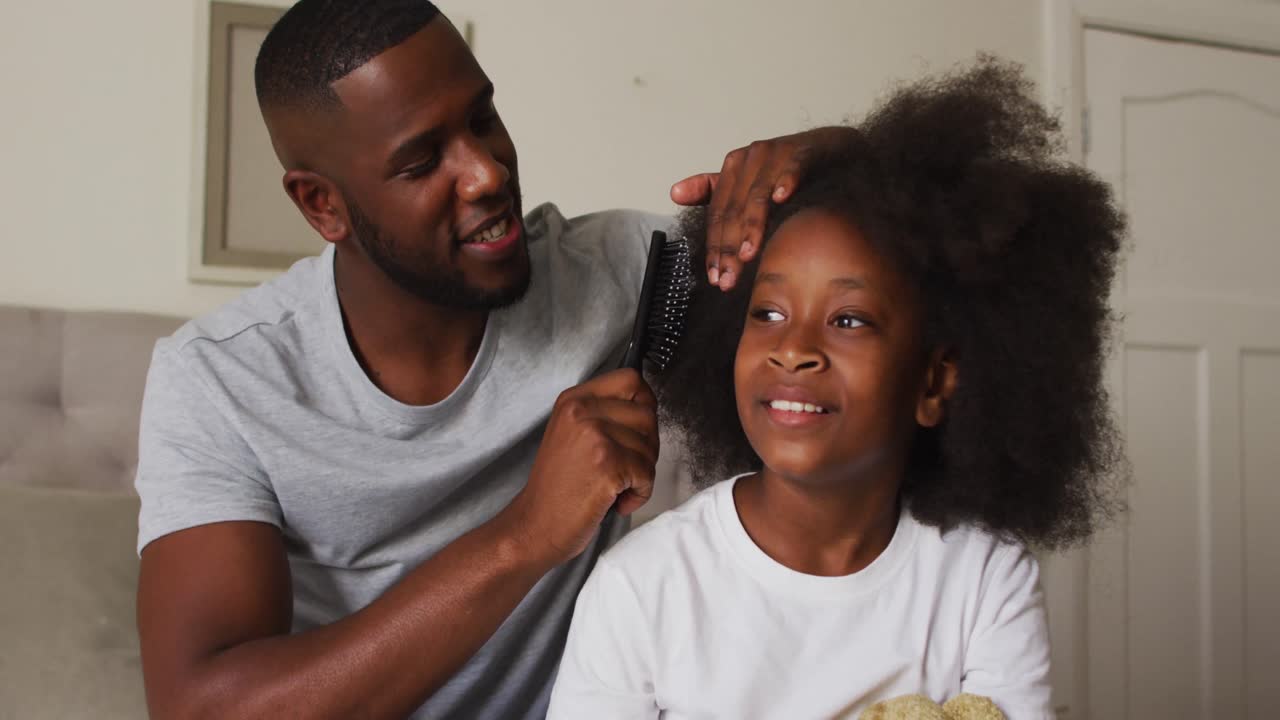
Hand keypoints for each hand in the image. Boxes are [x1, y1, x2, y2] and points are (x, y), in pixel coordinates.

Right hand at [503, 369, 658, 566]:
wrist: (535, 526)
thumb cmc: (556, 489)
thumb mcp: (571, 434)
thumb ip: (603, 414)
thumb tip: (646, 406)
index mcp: (573, 400)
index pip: (630, 380)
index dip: (645, 404)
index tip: (640, 429)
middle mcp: (582, 412)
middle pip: (647, 414)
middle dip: (647, 447)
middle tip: (626, 469)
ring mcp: (594, 436)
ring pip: (650, 446)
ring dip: (642, 474)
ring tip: (615, 487)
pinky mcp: (607, 464)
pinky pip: (647, 474)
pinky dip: (639, 494)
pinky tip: (616, 501)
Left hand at [670, 126, 857, 290]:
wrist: (832, 148)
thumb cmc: (787, 167)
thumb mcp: (747, 180)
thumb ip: (712, 189)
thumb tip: (673, 193)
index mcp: (734, 167)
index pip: (718, 214)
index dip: (716, 246)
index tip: (714, 276)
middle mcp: (750, 159)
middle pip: (734, 210)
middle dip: (730, 248)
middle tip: (728, 278)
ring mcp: (776, 154)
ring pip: (758, 196)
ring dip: (752, 225)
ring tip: (748, 254)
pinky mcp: (803, 152)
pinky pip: (792, 168)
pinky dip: (786, 181)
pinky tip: (781, 198)